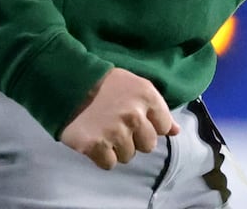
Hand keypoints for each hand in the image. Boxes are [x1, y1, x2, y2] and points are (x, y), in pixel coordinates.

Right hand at [59, 68, 179, 169]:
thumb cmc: (106, 84)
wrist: (70, 83)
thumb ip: (158, 109)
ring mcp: (115, 132)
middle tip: (119, 127)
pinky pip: (109, 164)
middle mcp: (134, 115)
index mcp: (147, 97)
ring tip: (105, 131)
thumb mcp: (137, 87)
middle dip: (135, 139)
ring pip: (129, 156)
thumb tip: (176, 131)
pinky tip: (96, 140)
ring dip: (118, 148)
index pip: (164, 127)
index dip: (150, 126)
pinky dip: (102, 156)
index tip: (137, 120)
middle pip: (148, 146)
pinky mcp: (95, 146)